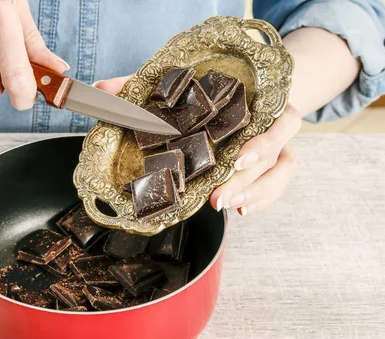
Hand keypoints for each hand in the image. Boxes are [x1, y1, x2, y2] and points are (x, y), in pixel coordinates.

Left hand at [94, 76, 300, 216]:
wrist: (253, 92)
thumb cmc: (212, 89)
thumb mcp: (178, 83)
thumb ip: (142, 85)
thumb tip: (102, 87)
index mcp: (260, 100)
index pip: (276, 119)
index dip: (262, 141)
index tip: (237, 158)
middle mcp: (274, 123)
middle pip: (275, 154)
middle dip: (247, 180)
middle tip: (219, 199)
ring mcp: (278, 144)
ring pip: (282, 172)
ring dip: (256, 193)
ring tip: (226, 207)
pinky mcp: (276, 164)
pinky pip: (277, 185)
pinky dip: (262, 199)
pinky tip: (240, 209)